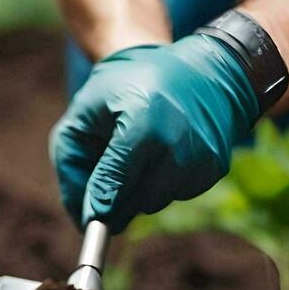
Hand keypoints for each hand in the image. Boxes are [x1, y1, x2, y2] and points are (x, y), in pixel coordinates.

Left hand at [50, 34, 259, 231]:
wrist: (201, 67)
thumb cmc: (131, 84)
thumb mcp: (88, 108)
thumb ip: (73, 162)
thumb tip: (81, 219)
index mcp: (144, 119)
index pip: (116, 178)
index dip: (99, 204)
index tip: (90, 222)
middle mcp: (179, 140)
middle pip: (135, 198)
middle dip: (116, 197)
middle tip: (106, 186)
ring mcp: (201, 156)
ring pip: (155, 201)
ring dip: (139, 188)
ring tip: (140, 151)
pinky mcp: (215, 167)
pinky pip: (177, 194)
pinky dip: (164, 182)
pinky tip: (165, 152)